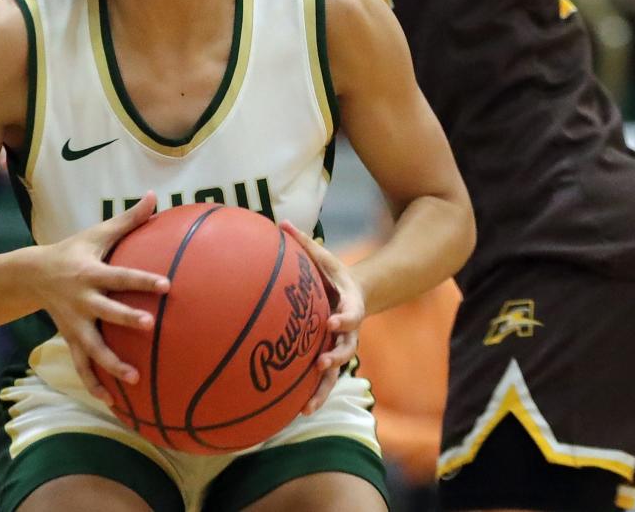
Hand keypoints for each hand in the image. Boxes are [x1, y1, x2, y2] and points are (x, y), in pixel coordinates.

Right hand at [34, 193, 168, 406]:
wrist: (31, 274)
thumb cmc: (73, 250)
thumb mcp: (97, 232)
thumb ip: (129, 219)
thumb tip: (155, 196)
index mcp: (91, 273)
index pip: (121, 276)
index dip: (143, 281)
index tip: (167, 286)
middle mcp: (82, 301)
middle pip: (106, 313)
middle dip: (126, 320)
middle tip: (150, 326)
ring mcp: (75, 324)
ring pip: (92, 348)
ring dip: (111, 364)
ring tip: (134, 378)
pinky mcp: (70, 339)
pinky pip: (82, 367)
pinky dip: (95, 385)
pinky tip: (113, 403)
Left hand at [281, 221, 364, 414]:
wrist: (353, 295)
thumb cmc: (333, 274)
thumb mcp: (324, 258)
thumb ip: (305, 244)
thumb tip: (281, 223)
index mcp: (350, 306)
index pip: (351, 314)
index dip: (344, 320)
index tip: (332, 322)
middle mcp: (349, 332)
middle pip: (347, 349)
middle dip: (335, 357)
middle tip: (322, 362)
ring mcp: (341, 348)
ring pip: (335, 373)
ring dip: (323, 389)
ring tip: (307, 406)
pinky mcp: (331, 360)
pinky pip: (324, 381)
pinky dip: (314, 395)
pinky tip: (298, 411)